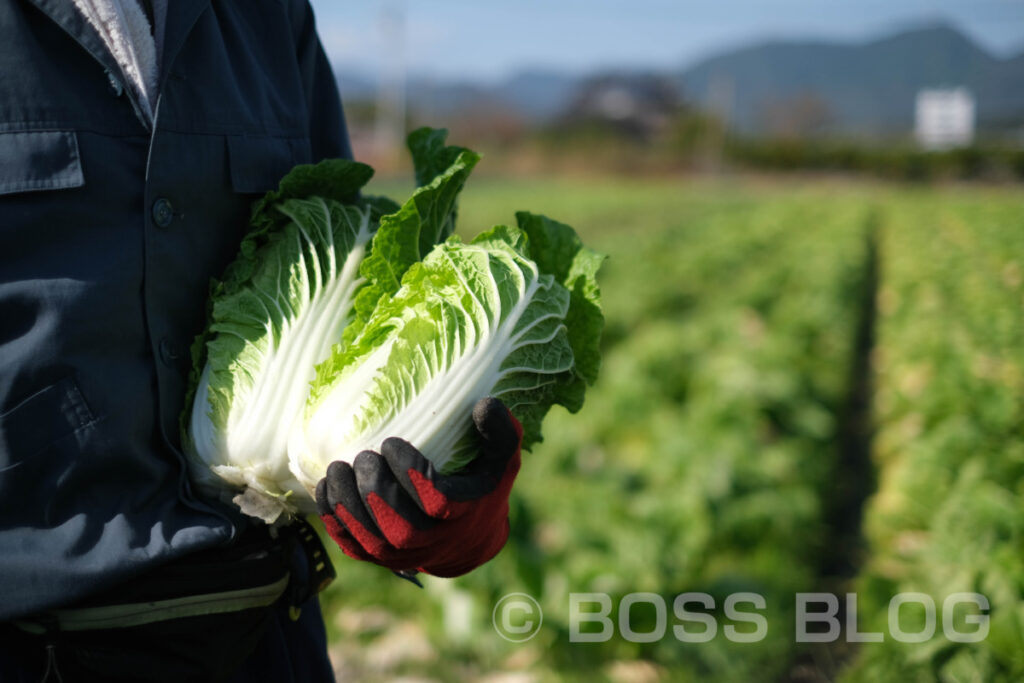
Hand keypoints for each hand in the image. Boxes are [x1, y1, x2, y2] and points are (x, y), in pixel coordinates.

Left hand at [315, 397, 521, 576]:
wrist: (470, 535)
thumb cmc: (482, 485)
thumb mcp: (501, 459)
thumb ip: (501, 433)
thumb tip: (486, 406)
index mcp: (464, 513)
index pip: (436, 501)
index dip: (411, 475)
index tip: (391, 444)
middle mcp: (435, 541)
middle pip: (400, 528)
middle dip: (375, 492)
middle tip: (362, 458)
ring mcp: (406, 555)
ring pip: (373, 541)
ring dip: (349, 507)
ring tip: (336, 470)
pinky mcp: (382, 559)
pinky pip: (355, 548)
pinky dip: (336, 523)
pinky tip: (325, 491)